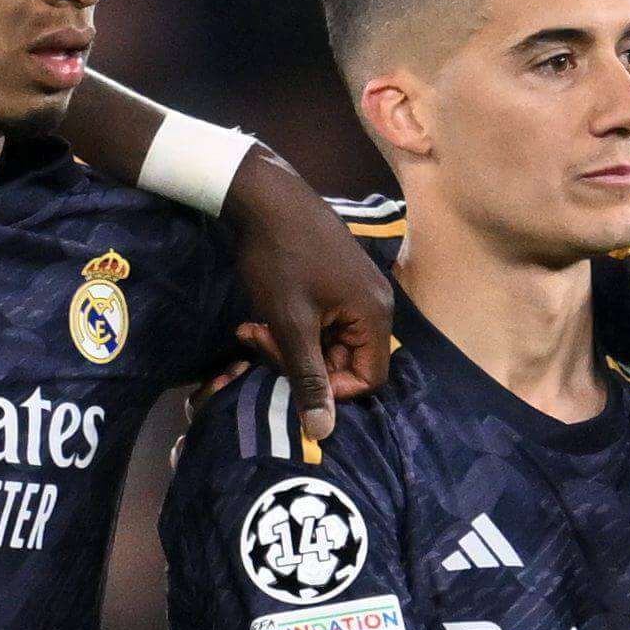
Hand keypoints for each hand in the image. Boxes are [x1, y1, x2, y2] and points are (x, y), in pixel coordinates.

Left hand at [221, 151, 399, 409]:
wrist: (265, 197)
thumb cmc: (280, 259)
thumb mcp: (291, 325)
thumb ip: (308, 379)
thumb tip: (322, 432)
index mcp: (375, 315)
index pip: (368, 379)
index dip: (330, 389)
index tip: (289, 375)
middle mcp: (376, 303)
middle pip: (346, 361)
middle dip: (301, 362)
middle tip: (258, 344)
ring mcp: (358, 289)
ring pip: (329, 342)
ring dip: (290, 345)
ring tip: (253, 329)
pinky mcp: (339, 280)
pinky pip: (323, 321)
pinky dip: (293, 326)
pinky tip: (261, 316)